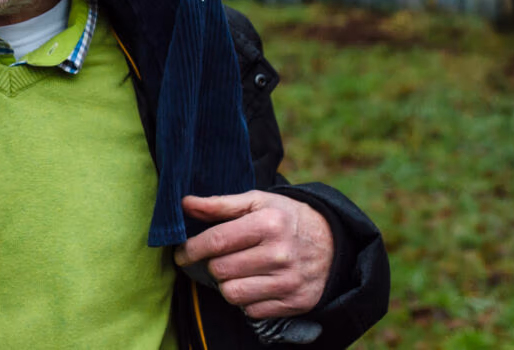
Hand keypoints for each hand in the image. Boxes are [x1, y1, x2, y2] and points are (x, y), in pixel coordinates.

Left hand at [175, 192, 333, 318]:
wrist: (332, 241)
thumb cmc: (285, 217)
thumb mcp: (257, 202)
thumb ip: (219, 204)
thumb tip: (184, 204)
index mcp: (268, 224)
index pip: (217, 241)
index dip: (191, 249)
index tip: (181, 253)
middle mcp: (280, 254)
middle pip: (220, 269)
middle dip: (211, 265)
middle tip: (216, 259)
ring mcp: (289, 281)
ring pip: (232, 293)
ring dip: (226, 284)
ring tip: (234, 272)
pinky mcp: (296, 302)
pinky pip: (251, 310)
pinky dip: (246, 300)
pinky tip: (254, 284)